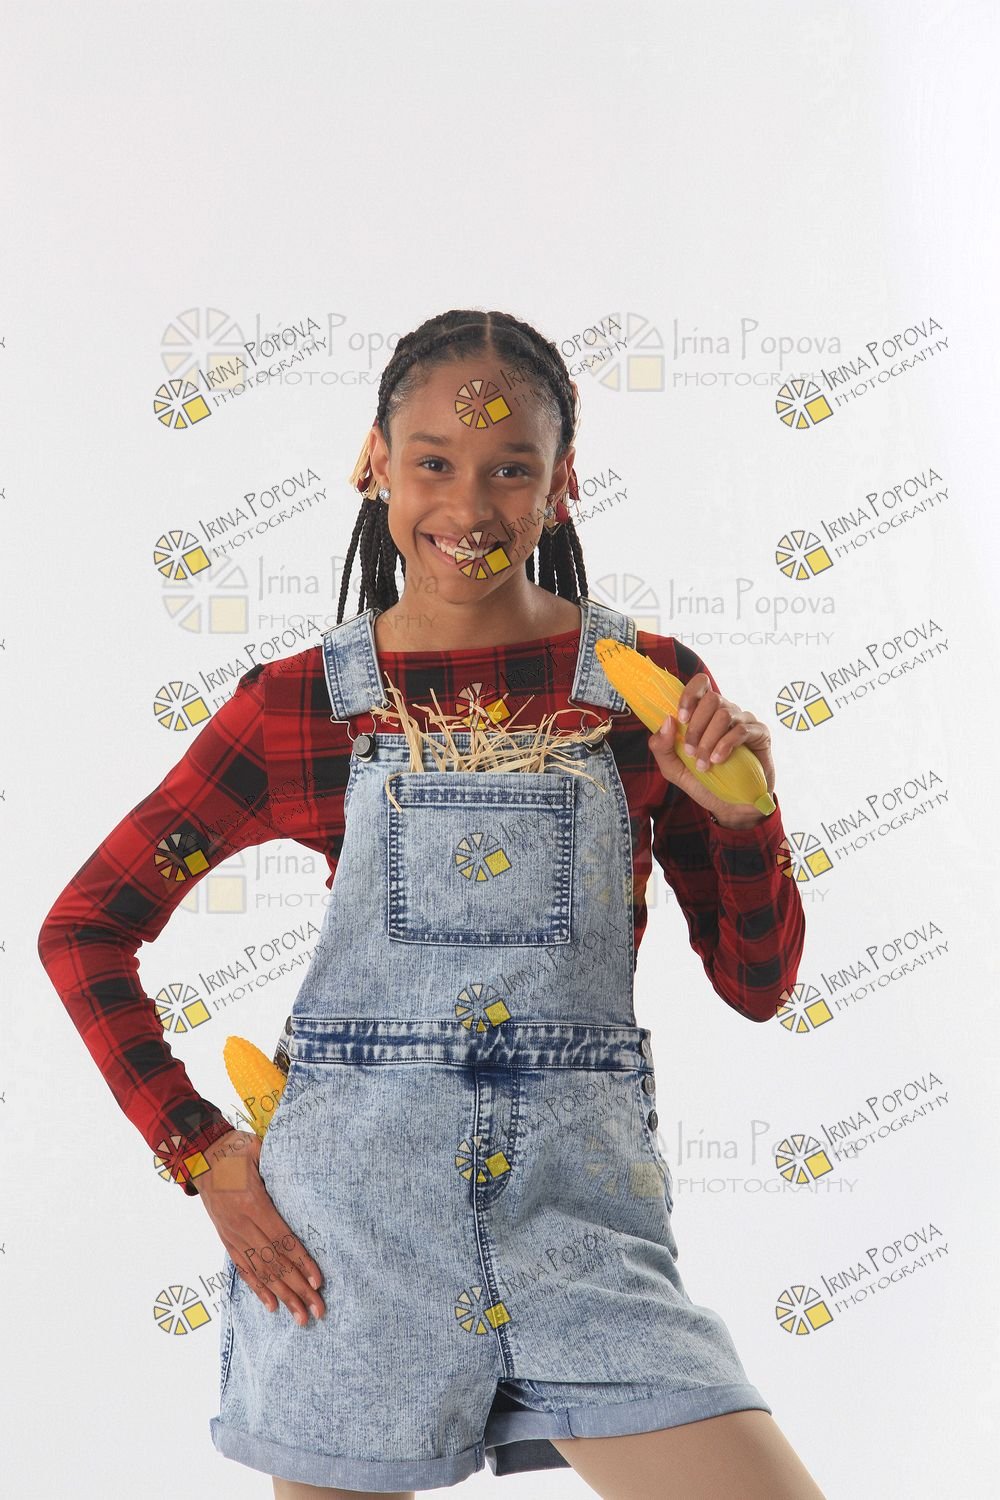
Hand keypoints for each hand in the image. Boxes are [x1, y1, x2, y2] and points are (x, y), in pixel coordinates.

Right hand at [193, 1128, 325, 1324]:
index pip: (282, 1239)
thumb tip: (303, 1166)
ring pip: (260, 1271)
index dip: (301, 1262)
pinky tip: (272, 1306)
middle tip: (318, 1311)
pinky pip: (243, 1268)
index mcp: (253, 1204)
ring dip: (282, 1296)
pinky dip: (258, 1288)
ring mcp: (232, 1235)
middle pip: (274, 1262)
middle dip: (298, 1289)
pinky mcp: (226, 1239)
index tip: (319, 1282)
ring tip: (300, 1317)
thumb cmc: (234, 1149)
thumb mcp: (256, 1148)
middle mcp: (241, 1226)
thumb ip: (276, 1161)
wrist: (200, 1156)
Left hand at [648, 672, 775, 828]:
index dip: (689, 695)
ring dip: (709, 740)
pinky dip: (725, 745)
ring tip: (704, 764)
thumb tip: (667, 720)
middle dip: (696, 727)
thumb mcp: (673, 769)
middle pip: (712, 699)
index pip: (700, 685)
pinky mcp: (760, 734)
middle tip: (690, 752)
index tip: (681, 718)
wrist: (731, 807)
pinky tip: (719, 761)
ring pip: (725, 714)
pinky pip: (741, 730)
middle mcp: (725, 712)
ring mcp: (744, 722)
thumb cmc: (704, 783)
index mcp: (705, 714)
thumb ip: (661, 747)